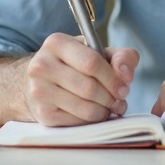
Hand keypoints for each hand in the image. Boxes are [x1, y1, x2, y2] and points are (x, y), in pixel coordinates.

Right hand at [24, 32, 139, 126]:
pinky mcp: (42, 113)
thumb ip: (121, 56)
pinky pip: (76, 121)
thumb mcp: (97, 51)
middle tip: (119, 101)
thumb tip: (126, 75)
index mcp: (57, 43)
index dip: (113, 78)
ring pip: (84, 108)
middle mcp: (42, 65)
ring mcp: (39, 91)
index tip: (124, 88)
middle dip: (111, 98)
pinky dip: (91, 120)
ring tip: (110, 108)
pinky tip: (95, 113)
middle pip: (89, 88)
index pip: (92, 63)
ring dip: (104, 111)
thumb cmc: (75, 63)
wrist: (40, 80)